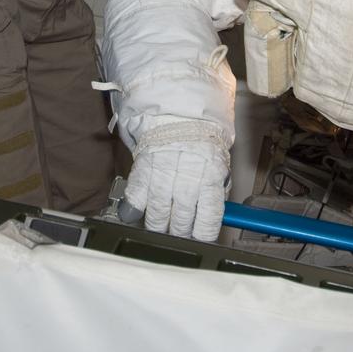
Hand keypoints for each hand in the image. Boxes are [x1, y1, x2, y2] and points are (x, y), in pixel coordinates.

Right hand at [122, 118, 229, 240]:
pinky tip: (135, 215)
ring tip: (161, 225)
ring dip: (158, 226)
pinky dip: (133, 212)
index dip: (202, 236)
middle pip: (181, 224)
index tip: (199, 239)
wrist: (178, 113)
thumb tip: (212, 216)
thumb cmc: (201, 139)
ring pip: (157, 218)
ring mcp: (162, 177)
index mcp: (210, 180)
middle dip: (180, 232)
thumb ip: (215, 191)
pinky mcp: (142, 172)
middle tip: (179, 231)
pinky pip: (135, 200)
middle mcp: (187, 181)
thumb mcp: (218, 164)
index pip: (207, 222)